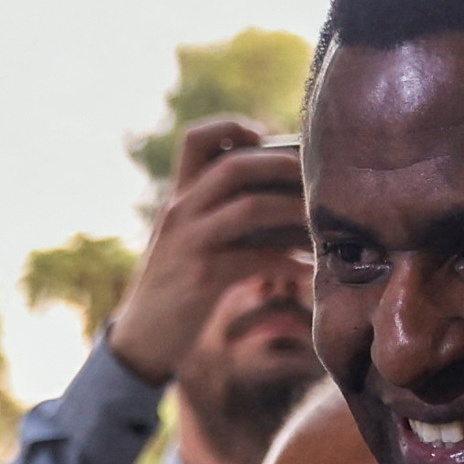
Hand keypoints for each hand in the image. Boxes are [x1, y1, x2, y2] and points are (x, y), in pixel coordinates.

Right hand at [103, 126, 307, 383]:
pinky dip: (289, 262)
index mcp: (179, 197)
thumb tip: (286, 200)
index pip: (196, 139)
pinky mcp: (203, 278)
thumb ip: (222, 215)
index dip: (231, 127)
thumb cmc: (179, 286)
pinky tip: (309, 270)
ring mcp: (190, 243)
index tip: (264, 136)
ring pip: (249, 208)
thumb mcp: (190, 240)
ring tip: (321, 222)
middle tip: (315, 176)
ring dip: (293, 211)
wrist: (142, 337)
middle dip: (282, 164)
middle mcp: (181, 211)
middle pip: (234, 166)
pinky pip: (256, 259)